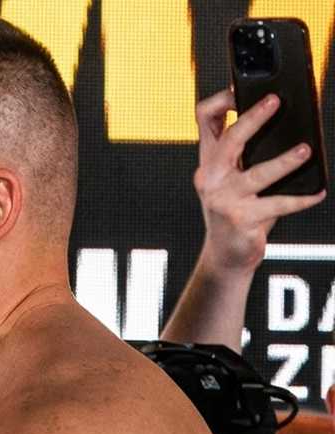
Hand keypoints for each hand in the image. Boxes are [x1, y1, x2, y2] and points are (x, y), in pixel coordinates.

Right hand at [193, 89, 325, 275]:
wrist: (226, 254)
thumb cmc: (237, 212)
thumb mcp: (234, 179)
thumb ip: (247, 156)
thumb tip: (291, 131)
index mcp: (208, 161)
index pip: (204, 121)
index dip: (220, 101)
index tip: (240, 89)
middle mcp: (210, 177)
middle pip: (229, 140)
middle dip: (253, 118)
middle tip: (276, 102)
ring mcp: (223, 199)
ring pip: (257, 174)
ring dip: (284, 161)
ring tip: (306, 150)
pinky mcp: (241, 219)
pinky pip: (277, 204)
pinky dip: (301, 199)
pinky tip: (318, 193)